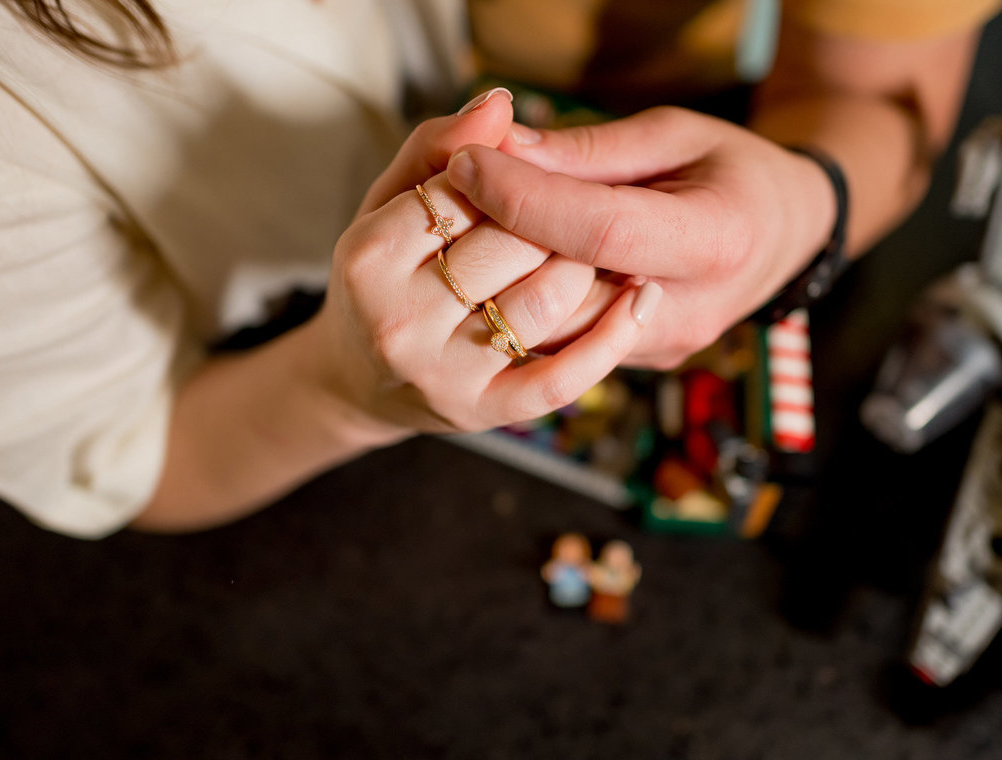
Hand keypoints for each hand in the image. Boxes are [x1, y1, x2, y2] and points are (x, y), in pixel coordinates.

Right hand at [311, 93, 662, 435]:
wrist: (359, 377)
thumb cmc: (385, 270)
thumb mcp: (391, 199)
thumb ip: (438, 144)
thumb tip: (500, 104)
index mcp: (367, 255)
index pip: (466, 191)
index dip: (513, 174)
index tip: (530, 170)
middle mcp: (396, 321)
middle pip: (513, 243)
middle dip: (553, 217)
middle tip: (577, 208)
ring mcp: (441, 374)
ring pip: (546, 301)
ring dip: (588, 264)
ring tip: (601, 248)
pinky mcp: (484, 412)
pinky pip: (560, 378)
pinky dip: (610, 340)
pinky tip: (643, 299)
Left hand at [446, 106, 836, 368]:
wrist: (783, 237)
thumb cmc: (733, 173)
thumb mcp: (676, 136)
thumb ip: (590, 149)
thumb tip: (502, 147)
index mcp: (714, 241)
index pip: (599, 230)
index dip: (524, 196)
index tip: (468, 161)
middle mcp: (688, 311)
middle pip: (565, 290)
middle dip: (499, 238)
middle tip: (454, 189)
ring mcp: (661, 347)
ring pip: (553, 328)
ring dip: (504, 275)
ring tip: (474, 220)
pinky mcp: (638, 361)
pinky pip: (565, 338)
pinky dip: (527, 297)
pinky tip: (508, 257)